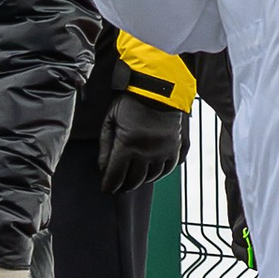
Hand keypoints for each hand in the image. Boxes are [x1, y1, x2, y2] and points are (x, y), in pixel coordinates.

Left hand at [96, 82, 190, 197]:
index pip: (116, 176)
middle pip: (133, 180)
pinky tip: (149, 172)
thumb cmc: (130, 101)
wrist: (159, 88)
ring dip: (140, 180)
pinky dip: (157, 174)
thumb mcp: (110, 120)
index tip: (106, 189)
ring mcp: (163, 151)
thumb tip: (103, 169)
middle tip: (118, 185)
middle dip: (123, 185)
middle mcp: (147, 152)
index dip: (109, 186)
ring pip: (150, 178)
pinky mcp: (175, 148)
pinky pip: (167, 170)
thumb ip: (105, 146)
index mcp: (128, 145)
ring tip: (133, 177)